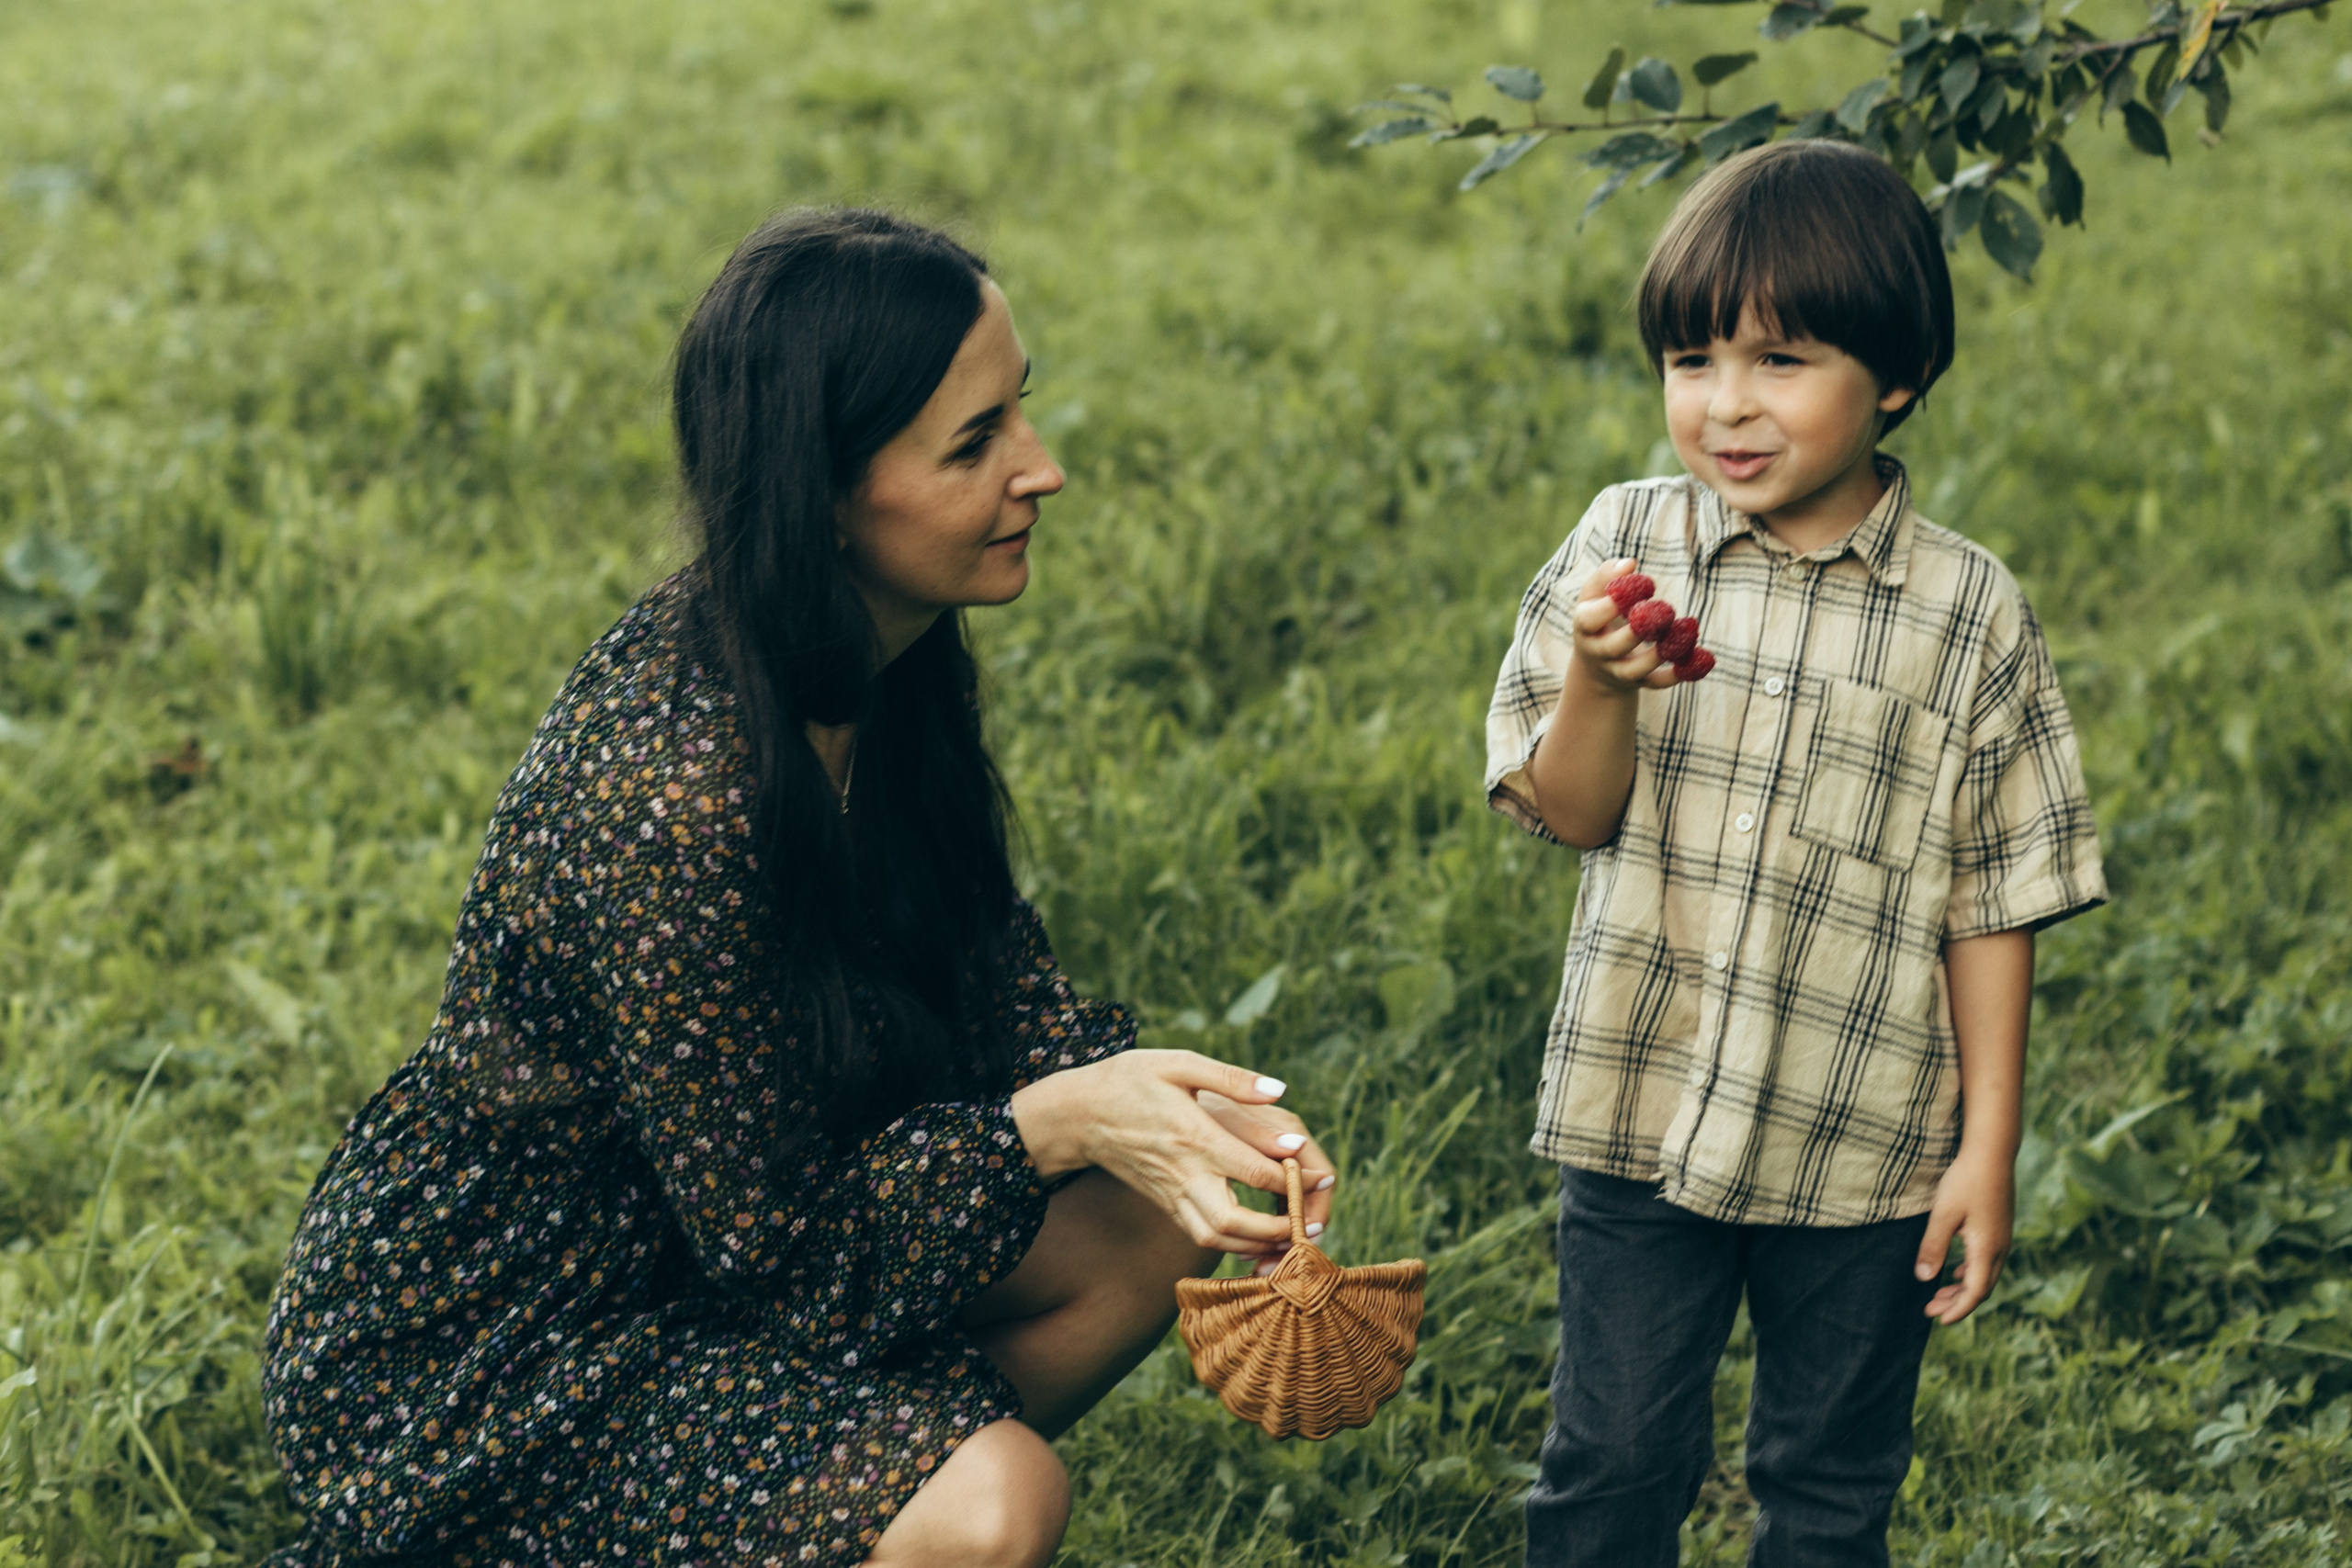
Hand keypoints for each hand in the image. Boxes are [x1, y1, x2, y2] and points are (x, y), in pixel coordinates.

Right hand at [1009, 1050, 1328, 1256]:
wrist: (1078, 1114)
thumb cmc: (1131, 1080)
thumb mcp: (1178, 1063)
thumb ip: (1231, 1078)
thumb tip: (1279, 1091)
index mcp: (1193, 1135)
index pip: (1252, 1169)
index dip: (1292, 1178)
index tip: (1320, 1176)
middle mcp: (1183, 1171)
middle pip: (1234, 1219)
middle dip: (1276, 1229)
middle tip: (1306, 1224)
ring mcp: (1171, 1193)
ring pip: (1216, 1237)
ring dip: (1256, 1245)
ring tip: (1289, 1238)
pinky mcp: (1165, 1204)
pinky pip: (1201, 1236)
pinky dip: (1233, 1245)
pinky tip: (1257, 1238)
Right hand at [1570, 559, 1684, 693]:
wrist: (1597, 662)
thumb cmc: (1600, 615)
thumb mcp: (1595, 594)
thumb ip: (1607, 576)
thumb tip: (1629, 564)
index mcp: (1585, 626)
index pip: (1589, 620)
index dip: (1610, 607)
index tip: (1640, 587)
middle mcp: (1598, 652)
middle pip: (1614, 647)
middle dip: (1640, 630)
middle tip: (1666, 610)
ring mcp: (1618, 670)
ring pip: (1637, 669)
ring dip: (1664, 652)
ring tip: (1689, 628)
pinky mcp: (1639, 683)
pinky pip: (1658, 683)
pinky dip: (1681, 674)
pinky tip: (1703, 658)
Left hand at [1915, 1145, 2015, 1324]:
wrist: (1992, 1153)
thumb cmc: (1966, 1180)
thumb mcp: (1944, 1214)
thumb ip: (1933, 1247)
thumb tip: (1924, 1278)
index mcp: (1987, 1249)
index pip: (1975, 1292)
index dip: (1957, 1310)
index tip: (1937, 1319)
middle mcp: (2000, 1248)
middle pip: (1981, 1288)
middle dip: (1957, 1302)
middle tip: (1930, 1308)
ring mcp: (2002, 1238)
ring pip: (1985, 1275)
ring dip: (1962, 1288)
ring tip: (1938, 1294)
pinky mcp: (1999, 1228)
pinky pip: (1987, 1261)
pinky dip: (1970, 1272)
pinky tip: (1954, 1271)